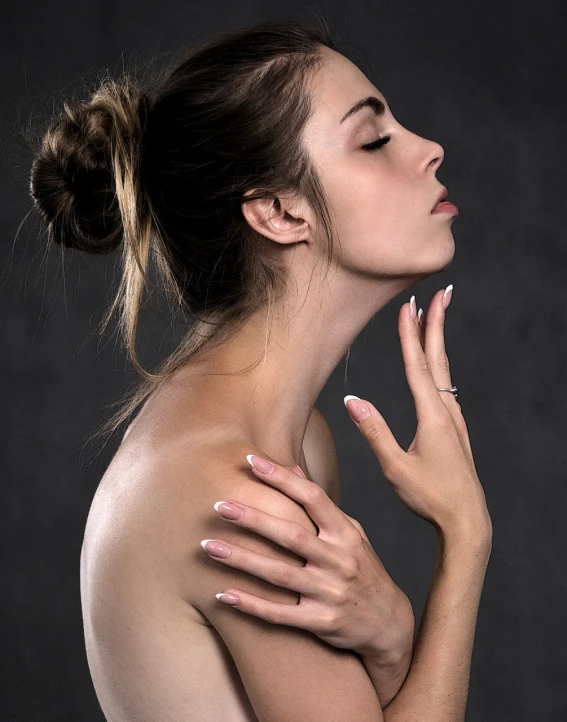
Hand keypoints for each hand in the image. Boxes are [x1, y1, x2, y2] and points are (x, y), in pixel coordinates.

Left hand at [202, 459, 414, 659]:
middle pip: (291, 535)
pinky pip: (281, 615)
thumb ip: (321, 504)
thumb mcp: (351, 533)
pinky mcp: (322, 623)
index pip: (313, 497)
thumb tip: (292, 467)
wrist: (388, 624)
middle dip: (254, 518)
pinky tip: (223, 595)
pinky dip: (251, 605)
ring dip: (242, 560)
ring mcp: (331, 593)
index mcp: (345, 533)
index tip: (251, 462)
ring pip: (280, 575)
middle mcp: (339, 560)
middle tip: (220, 505)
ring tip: (209, 547)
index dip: (282, 478)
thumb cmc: (362, 569)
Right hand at [345, 287, 491, 537]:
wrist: (467, 520)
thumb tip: (352, 400)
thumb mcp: (396, 468)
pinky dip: (438, 366)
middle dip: (436, 324)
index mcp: (433, 417)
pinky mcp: (454, 430)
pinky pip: (445, 387)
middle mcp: (447, 412)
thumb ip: (374, 433)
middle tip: (440, 293)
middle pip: (438, 359)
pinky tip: (434, 370)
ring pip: (444, 371)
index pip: (418, 366)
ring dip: (437, 342)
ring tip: (433, 320)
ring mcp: (453, 420)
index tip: (409, 305)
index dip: (411, 334)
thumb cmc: (430, 497)